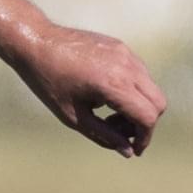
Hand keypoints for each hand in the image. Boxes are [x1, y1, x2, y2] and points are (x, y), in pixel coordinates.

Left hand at [7, 20, 165, 156]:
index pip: (147, 116)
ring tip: (106, 112)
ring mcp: (126, 54)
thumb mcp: (72, 116)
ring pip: (150, 88)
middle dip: (143, 123)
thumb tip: (127, 150)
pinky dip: (131, 90)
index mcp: (113, 84)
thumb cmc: (48, 81)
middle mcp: (126, 67)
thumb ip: (103, 135)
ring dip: (137, 106)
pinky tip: (103, 94)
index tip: (134, 150)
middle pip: (157, 103)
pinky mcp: (121, 47)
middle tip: (118, 132)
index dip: (143, 138)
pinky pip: (139, 74)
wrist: (35, 42)